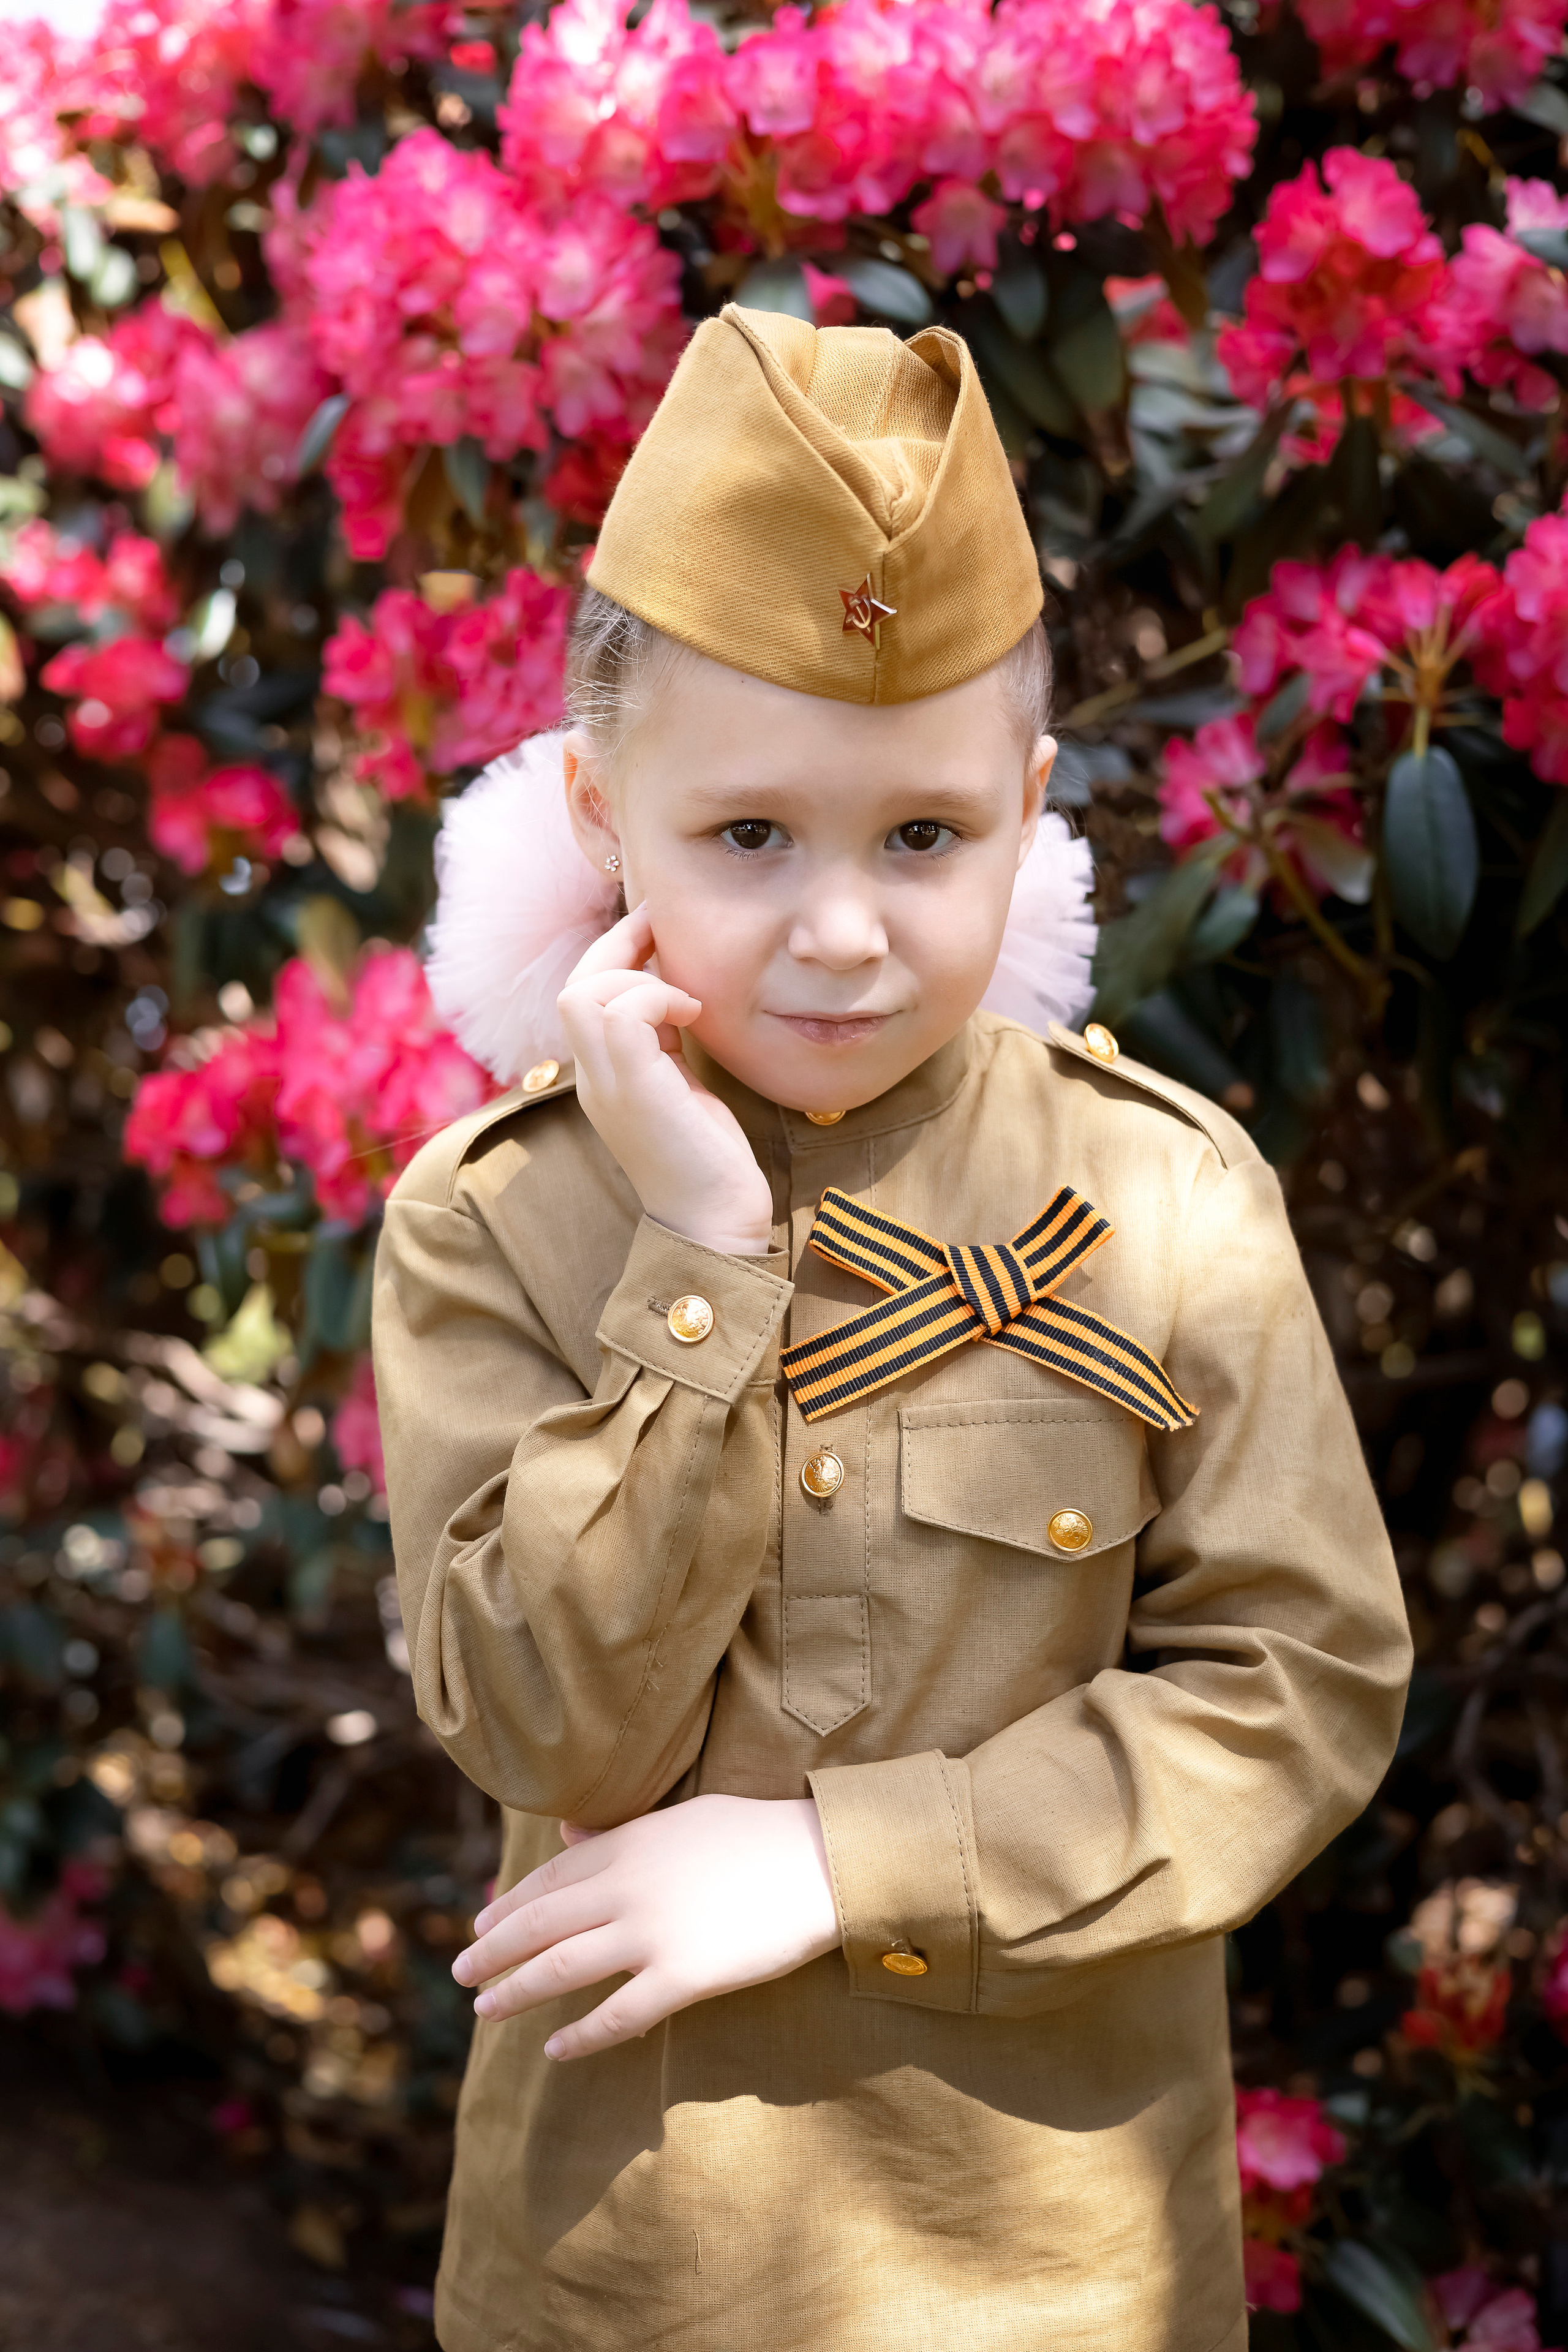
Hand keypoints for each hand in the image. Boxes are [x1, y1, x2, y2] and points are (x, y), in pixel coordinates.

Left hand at [451, 1795, 841, 2058]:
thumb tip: (565, 1835)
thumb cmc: (752, 1836)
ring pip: (561, 1969)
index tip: (479, 1927)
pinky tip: (554, 2048)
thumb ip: (618, 1831)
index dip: (507, 1908)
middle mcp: (626, 1887)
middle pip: (539, 1925)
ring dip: (516, 1992)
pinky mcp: (684, 1977)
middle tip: (459, 1973)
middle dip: (491, 1952)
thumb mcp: (678, 1817)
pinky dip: (579, 2035)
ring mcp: (653, 1933)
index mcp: (625, 1845)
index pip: (547, 1882)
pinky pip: (618, 2016)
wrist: (817, 1861)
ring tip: (486, 2010)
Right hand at [557, 905, 774, 1255]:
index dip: (613, 956)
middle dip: (616, 946)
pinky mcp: (633, 1089)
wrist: (716, 1223)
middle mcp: (592, 1079)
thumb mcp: (680, 1086)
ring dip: (637, 975)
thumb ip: (664, 1044)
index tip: (655, 932)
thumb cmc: (709, 1160)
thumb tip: (677, 995)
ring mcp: (606, 1085)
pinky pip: (622, 1013)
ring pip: (584, 993)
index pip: (582, 996)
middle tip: (661, 928)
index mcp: (600, 1077)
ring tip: (684, 995)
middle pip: (574, 986)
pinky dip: (657, 997)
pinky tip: (692, 1015)